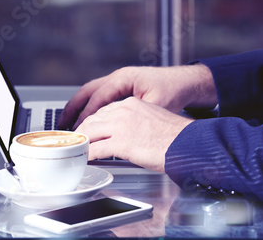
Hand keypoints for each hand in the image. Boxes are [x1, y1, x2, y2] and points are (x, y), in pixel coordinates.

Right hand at [58, 64, 215, 128]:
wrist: (184, 82)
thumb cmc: (172, 90)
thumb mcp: (155, 105)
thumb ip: (135, 117)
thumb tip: (117, 133)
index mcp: (123, 78)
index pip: (97, 97)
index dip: (86, 114)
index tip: (77, 129)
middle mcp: (118, 77)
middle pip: (87, 91)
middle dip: (72, 108)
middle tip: (60, 126)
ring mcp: (118, 81)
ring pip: (90, 92)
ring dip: (78, 107)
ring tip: (66, 124)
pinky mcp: (121, 87)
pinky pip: (99, 96)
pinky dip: (88, 107)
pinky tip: (84, 119)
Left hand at [75, 97, 193, 172]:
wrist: (186, 142)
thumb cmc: (174, 135)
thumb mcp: (152, 118)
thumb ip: (136, 120)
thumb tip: (126, 132)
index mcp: (132, 103)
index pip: (104, 110)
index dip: (93, 122)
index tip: (88, 129)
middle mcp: (124, 110)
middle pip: (93, 119)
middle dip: (83, 131)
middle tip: (77, 140)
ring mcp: (121, 126)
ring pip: (90, 132)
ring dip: (82, 142)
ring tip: (77, 150)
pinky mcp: (122, 142)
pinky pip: (96, 149)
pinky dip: (88, 155)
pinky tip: (86, 159)